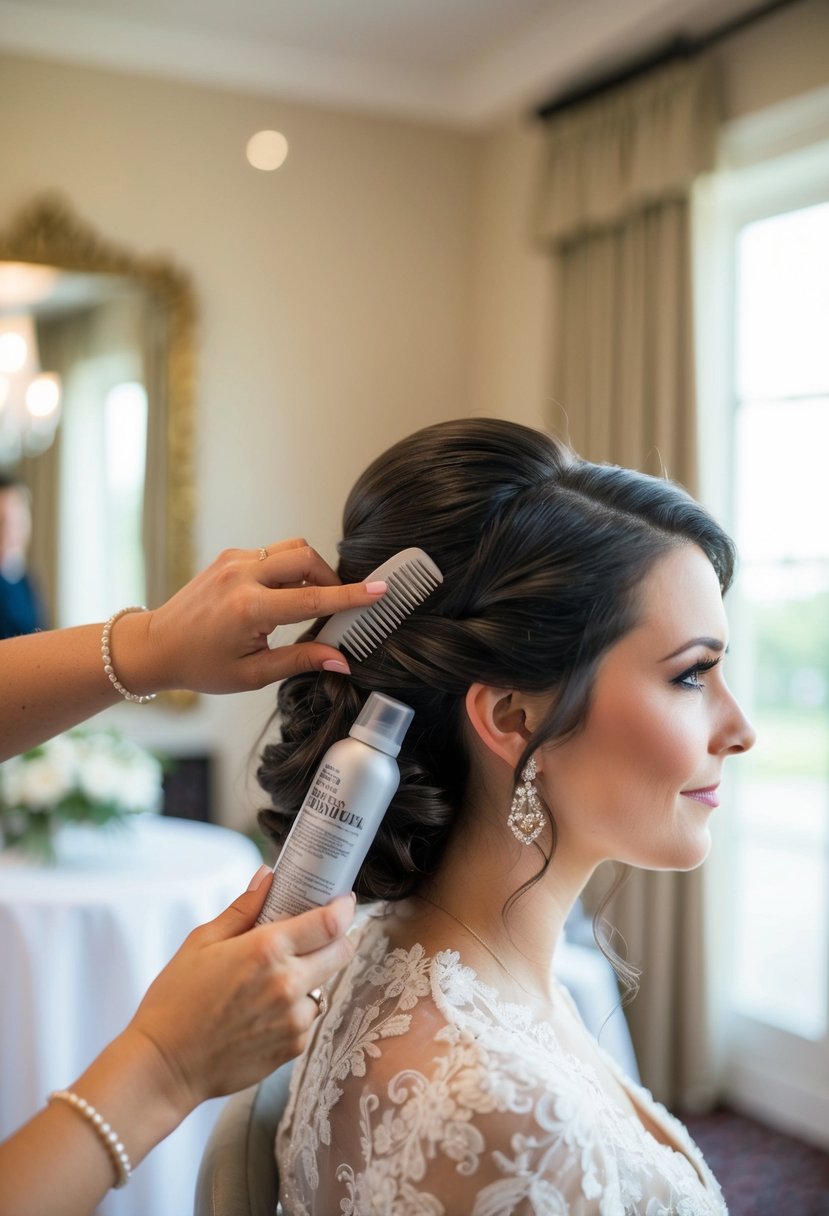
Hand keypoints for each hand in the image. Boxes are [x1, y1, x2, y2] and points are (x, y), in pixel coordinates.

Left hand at [120, 538, 384, 693]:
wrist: (157, 645)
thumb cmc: (201, 665)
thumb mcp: (253, 675)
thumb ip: (299, 661)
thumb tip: (341, 660)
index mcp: (249, 609)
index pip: (313, 598)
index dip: (351, 596)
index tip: (380, 589)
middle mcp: (242, 576)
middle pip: (306, 558)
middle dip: (329, 578)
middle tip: (336, 604)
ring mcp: (234, 561)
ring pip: (291, 549)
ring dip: (309, 570)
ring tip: (308, 600)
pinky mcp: (230, 556)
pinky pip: (272, 553)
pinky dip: (287, 570)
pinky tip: (281, 597)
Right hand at [125, 869, 355, 1116]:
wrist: (164, 1066)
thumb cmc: (176, 999)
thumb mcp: (202, 942)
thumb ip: (244, 908)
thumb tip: (268, 876)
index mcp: (266, 949)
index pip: (330, 922)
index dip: (343, 908)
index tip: (342, 901)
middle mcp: (288, 983)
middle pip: (342, 952)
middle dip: (337, 938)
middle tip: (318, 934)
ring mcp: (294, 1019)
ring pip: (326, 985)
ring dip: (313, 976)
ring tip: (276, 978)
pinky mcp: (293, 1047)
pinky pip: (309, 1016)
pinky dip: (297, 1008)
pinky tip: (264, 1009)